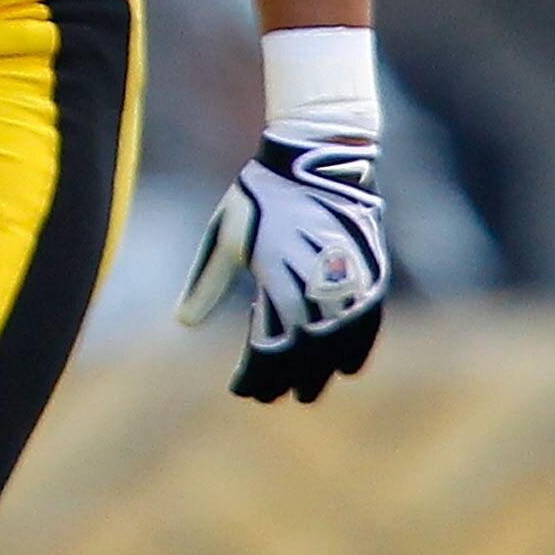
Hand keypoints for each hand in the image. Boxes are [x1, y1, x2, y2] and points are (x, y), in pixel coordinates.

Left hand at [177, 133, 387, 404]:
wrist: (315, 156)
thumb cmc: (261, 195)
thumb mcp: (225, 234)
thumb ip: (207, 281)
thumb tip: (183, 323)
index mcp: (277, 278)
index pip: (268, 347)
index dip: (255, 375)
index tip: (240, 390)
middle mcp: (316, 285)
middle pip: (304, 352)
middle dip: (287, 380)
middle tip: (271, 397)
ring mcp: (348, 279)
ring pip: (338, 343)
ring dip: (322, 372)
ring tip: (308, 391)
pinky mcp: (370, 270)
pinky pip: (369, 321)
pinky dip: (358, 347)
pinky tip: (348, 367)